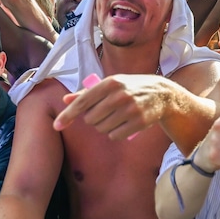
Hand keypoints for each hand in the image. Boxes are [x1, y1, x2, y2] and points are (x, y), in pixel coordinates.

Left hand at [54, 74, 171, 139]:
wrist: (162, 94)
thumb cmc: (132, 88)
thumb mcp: (112, 84)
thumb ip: (88, 93)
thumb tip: (66, 100)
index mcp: (110, 83)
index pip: (83, 102)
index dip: (68, 115)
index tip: (56, 126)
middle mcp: (119, 95)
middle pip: (90, 119)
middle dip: (94, 119)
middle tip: (106, 112)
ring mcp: (130, 109)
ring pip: (102, 129)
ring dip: (105, 127)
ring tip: (117, 117)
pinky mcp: (139, 122)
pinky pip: (115, 136)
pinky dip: (116, 133)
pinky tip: (124, 125)